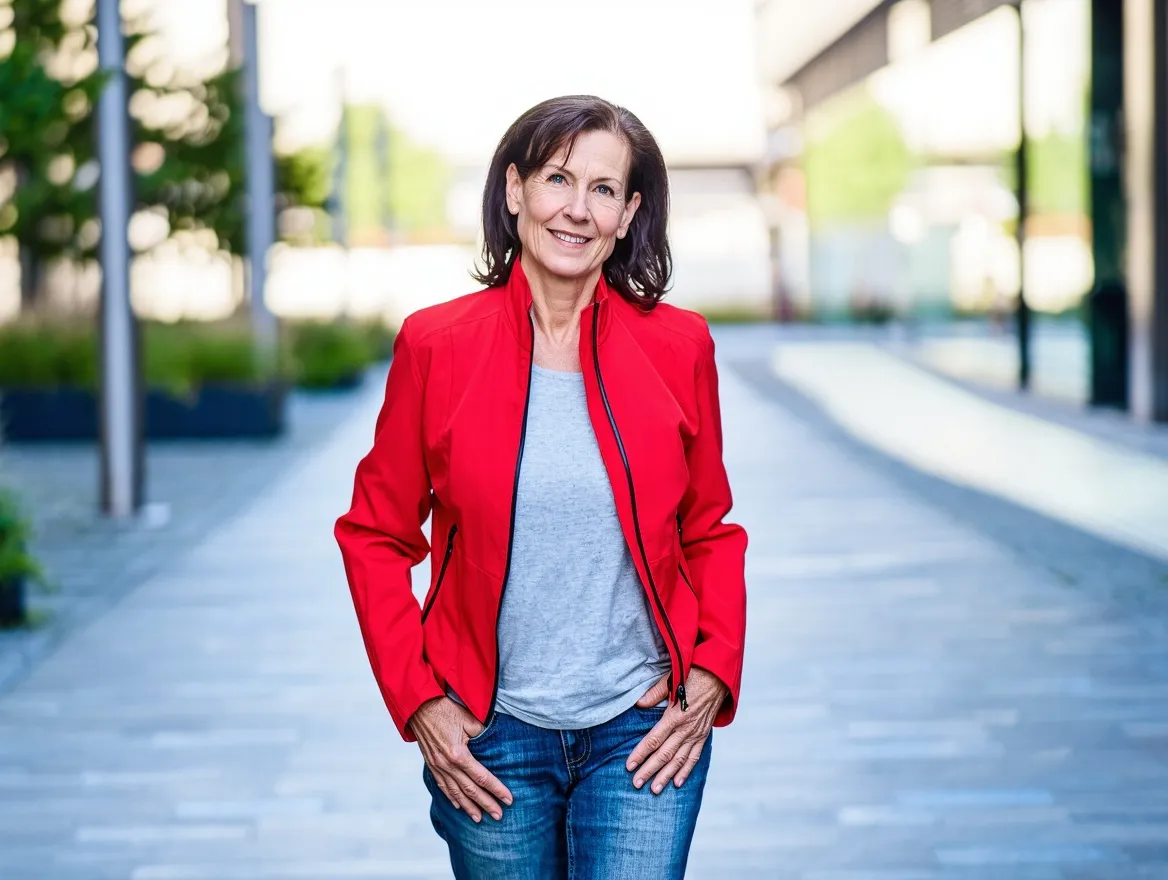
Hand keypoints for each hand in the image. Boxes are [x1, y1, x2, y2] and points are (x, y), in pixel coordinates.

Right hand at [408, 697, 512, 822]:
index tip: (509, 799)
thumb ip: (483, 734)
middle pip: (470, 790)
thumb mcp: (469, 718)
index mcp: (458, 754)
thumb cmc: (446, 709)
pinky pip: (442, 786)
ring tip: (479, 819)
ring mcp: (437, 766)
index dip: (497, 789)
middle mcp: (447, 764)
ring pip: (455, 792)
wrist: (419, 706)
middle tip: (499, 816)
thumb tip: (494, 743)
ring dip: (468, 807)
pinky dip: (451, 798)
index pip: (482, 777)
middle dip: (486, 804)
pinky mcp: (431, 764)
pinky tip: (458, 806)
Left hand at [627, 667, 726, 793]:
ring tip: (654, 789)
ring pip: (679, 760)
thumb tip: (638, 704)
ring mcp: (695, 734)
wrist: (718, 677)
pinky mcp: (703, 736)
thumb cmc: (692, 676)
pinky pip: (694, 757)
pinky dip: (686, 771)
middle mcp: (685, 728)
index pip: (654, 739)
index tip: (629, 766)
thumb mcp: (671, 680)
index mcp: (675, 715)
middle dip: (649, 770)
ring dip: (666, 776)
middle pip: (664, 754)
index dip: (640, 754)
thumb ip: (654, 694)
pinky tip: (677, 782)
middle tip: (636, 784)